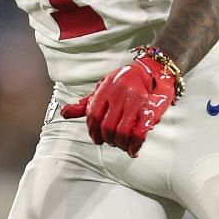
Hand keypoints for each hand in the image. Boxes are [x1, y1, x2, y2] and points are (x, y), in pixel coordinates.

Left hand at [61, 51, 179, 156]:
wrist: (154, 69)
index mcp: (106, 90)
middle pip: (107, 127)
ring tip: (122, 145)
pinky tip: (133, 150)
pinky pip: (139, 133)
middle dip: (107, 140)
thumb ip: (85, 103)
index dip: (92, 131)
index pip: (92, 115)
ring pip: (122, 133)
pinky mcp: (150, 110)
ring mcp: (135, 103)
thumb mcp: (103, 87)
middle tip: (111, 142)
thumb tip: (65, 113)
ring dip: (120, 144)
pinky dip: (135, 146)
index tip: (96, 139)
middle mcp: (119, 96)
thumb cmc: (126, 80)